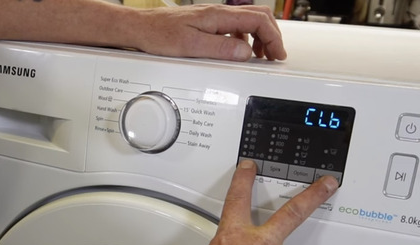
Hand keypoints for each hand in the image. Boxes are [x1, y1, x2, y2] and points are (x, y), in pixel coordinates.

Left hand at [132, 4, 285, 60]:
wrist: (141, 28)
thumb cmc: (160, 35)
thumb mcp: (191, 46)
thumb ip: (220, 49)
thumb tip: (244, 53)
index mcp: (219, 16)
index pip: (259, 20)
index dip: (273, 38)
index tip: (277, 53)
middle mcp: (219, 14)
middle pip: (258, 17)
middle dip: (272, 36)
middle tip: (275, 55)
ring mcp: (214, 18)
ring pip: (248, 22)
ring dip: (259, 38)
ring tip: (260, 56)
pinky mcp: (207, 24)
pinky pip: (234, 28)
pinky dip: (245, 40)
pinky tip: (239, 52)